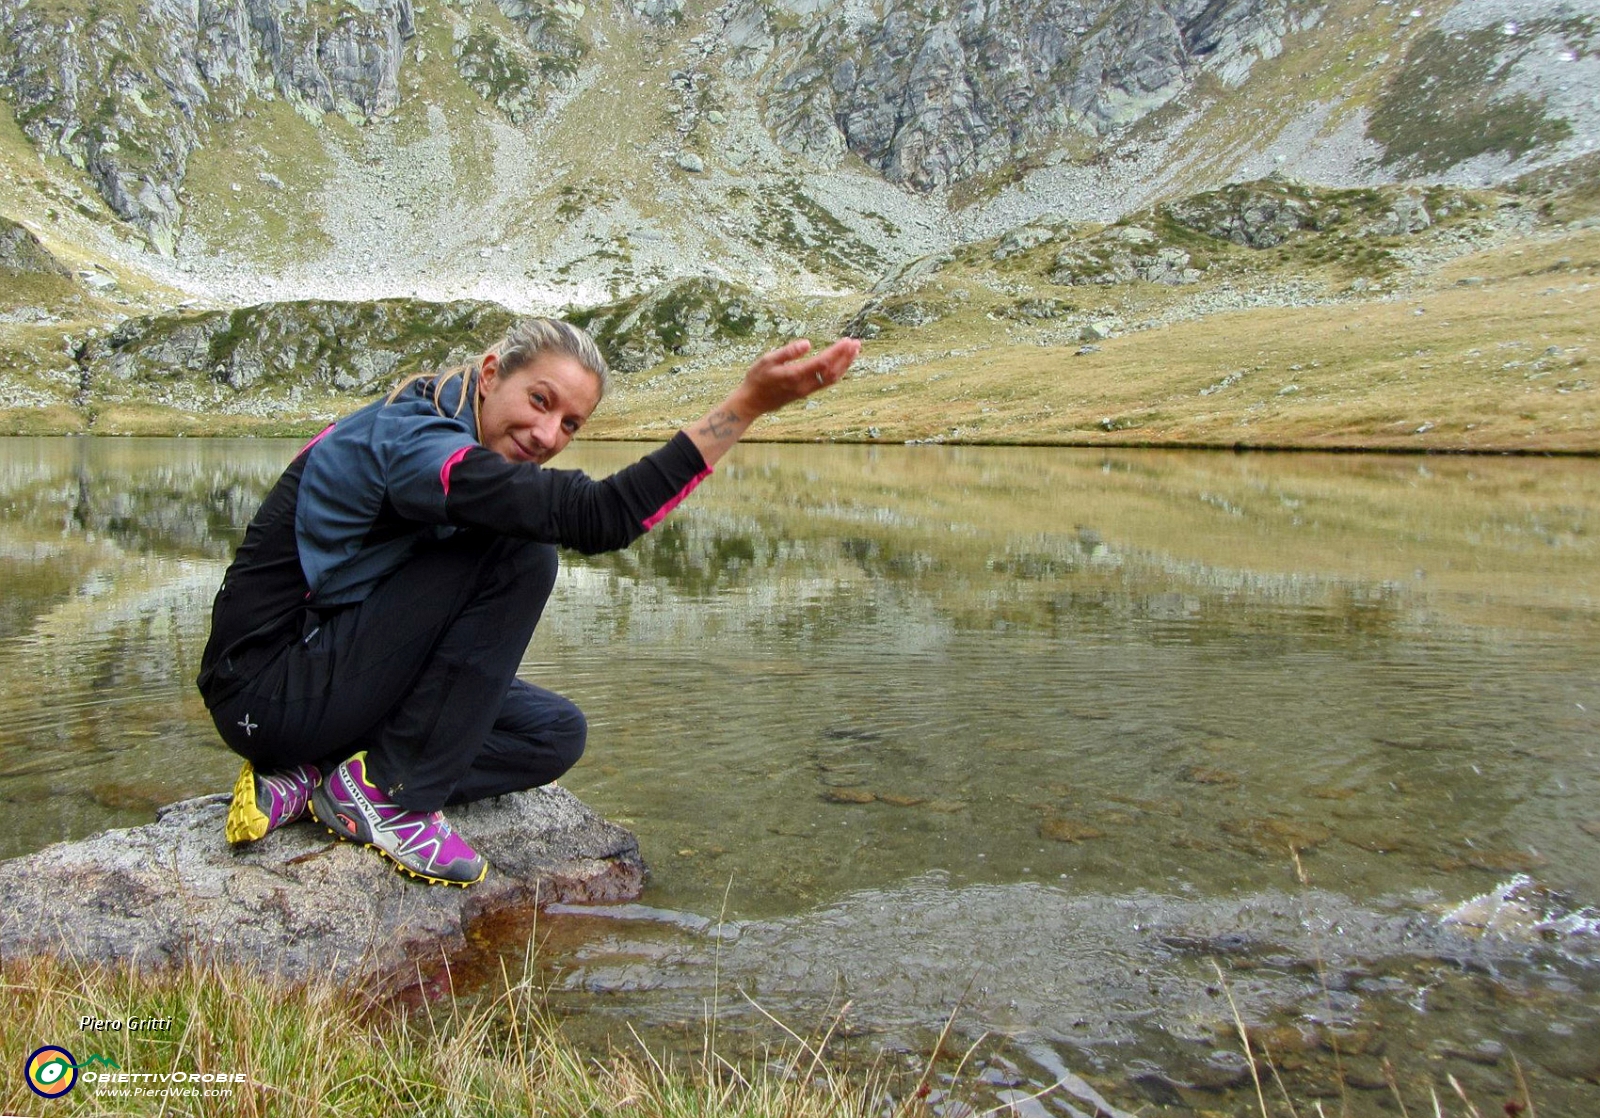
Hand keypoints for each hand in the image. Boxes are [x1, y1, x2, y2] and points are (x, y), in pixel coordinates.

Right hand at [731, 337, 860, 417]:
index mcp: (795, 375)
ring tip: (854, 351)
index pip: (822, 363)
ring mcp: (806, 391)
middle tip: (857, 343)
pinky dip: (838, 372)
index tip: (847, 340)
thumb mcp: (767, 360)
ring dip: (845, 365)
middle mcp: (804, 385)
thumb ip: (788, 352)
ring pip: (832, 379)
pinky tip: (842, 364)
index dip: (837, 352)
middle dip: (846, 357)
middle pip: (832, 372)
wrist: (752, 402)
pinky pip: (826, 382)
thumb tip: (807, 343)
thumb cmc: (757, 378)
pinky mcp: (806, 392)